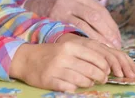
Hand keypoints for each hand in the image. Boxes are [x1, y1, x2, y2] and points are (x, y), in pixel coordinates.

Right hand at [10, 34, 134, 91]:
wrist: (26, 59)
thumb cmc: (52, 53)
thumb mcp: (68, 47)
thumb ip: (85, 52)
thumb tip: (106, 63)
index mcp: (71, 45)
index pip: (96, 56)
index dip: (106, 65)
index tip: (108, 70)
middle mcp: (65, 56)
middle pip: (92, 70)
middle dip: (101, 76)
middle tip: (102, 79)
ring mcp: (56, 69)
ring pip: (83, 80)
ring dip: (89, 83)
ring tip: (90, 82)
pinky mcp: (50, 81)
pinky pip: (70, 88)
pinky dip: (75, 88)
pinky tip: (74, 86)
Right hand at [25, 0, 121, 47]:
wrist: (32, 10)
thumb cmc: (57, 10)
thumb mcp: (72, 5)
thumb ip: (88, 12)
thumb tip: (112, 31)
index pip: (100, 10)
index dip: (111, 26)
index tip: (118, 39)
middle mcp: (70, 0)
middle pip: (95, 17)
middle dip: (108, 33)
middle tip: (116, 46)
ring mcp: (61, 10)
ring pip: (85, 26)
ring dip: (98, 39)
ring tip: (107, 51)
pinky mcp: (53, 22)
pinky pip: (72, 33)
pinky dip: (83, 42)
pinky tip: (89, 51)